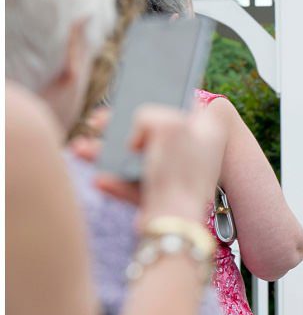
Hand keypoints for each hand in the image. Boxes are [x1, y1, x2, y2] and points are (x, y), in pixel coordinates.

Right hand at [92, 105, 224, 224]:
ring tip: (82, 150)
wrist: (175, 223)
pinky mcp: (163, 197)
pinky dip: (115, 182)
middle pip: (156, 131)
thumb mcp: (165, 124)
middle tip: (98, 121)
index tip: (140, 92)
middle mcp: (198, 151)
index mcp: (209, 129)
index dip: (162, 95)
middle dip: (121, 127)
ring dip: (107, 153)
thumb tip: (138, 136)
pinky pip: (134, 184)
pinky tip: (101, 179)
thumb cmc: (177, 171)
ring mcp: (180, 175)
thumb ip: (149, 115)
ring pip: (139, 158)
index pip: (187, 103)